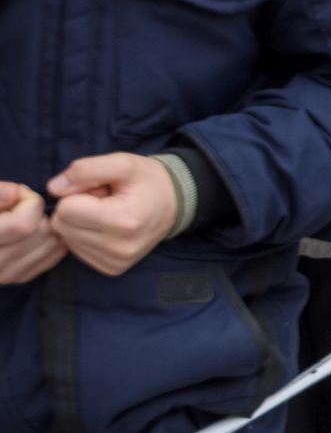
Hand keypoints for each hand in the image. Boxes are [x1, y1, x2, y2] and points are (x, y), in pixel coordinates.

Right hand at [0, 182, 65, 285]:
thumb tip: (16, 194)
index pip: (24, 224)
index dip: (29, 201)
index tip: (17, 193)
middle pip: (41, 233)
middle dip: (37, 212)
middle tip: (19, 205)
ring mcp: (3, 275)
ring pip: (51, 245)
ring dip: (46, 226)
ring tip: (22, 217)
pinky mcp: (14, 278)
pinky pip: (52, 257)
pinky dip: (50, 240)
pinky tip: (32, 231)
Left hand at [46, 154, 177, 276]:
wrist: (176, 203)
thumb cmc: (148, 180)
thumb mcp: (122, 163)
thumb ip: (86, 169)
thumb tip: (53, 188)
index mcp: (124, 221)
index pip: (66, 209)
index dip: (78, 193)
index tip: (101, 190)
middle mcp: (120, 248)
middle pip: (63, 226)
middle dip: (76, 209)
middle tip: (103, 201)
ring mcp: (116, 262)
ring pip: (67, 239)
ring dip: (81, 223)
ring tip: (107, 213)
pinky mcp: (112, 269)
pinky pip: (77, 251)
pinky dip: (86, 237)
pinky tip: (107, 228)